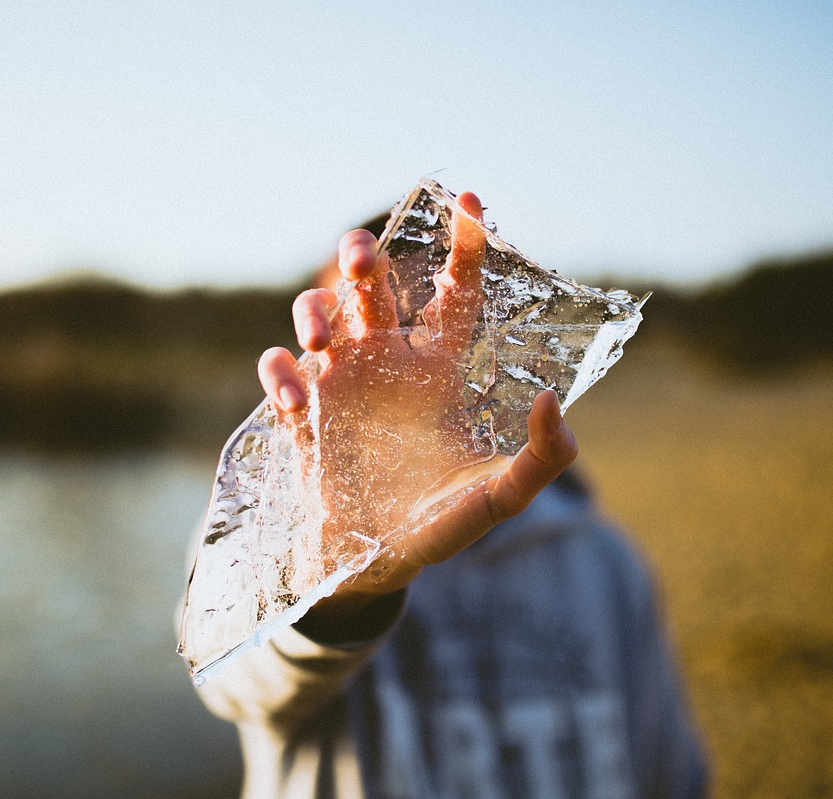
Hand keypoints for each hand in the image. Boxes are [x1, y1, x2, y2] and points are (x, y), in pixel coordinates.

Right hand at [258, 192, 577, 628]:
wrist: (372, 565)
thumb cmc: (438, 527)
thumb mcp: (498, 498)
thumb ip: (540, 460)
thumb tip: (552, 402)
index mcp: (437, 369)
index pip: (453, 291)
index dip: (463, 243)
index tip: (469, 199)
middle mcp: (387, 364)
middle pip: (371, 283)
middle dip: (361, 256)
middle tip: (362, 261)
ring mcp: (340, 385)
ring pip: (318, 312)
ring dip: (314, 309)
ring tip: (323, 339)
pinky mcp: (301, 414)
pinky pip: (279, 371)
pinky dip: (280, 372)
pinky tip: (296, 398)